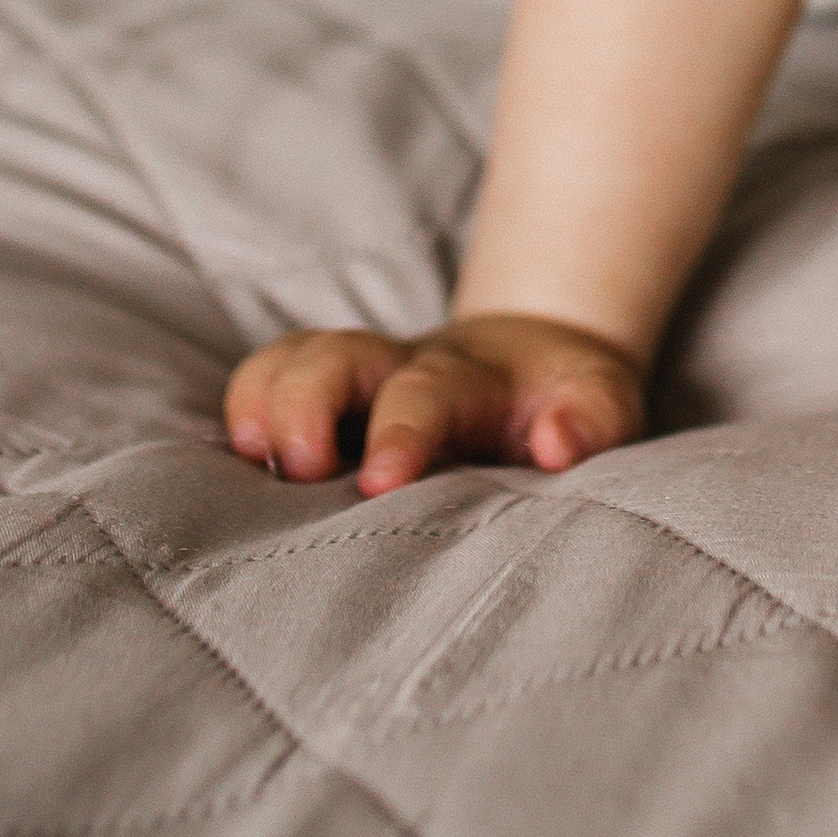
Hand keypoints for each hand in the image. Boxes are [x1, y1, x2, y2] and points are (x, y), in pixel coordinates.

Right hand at [222, 313, 645, 497]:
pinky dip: (243, 408)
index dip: (400, 432)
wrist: (536, 360)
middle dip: (307, 403)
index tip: (378, 480)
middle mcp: (396, 370)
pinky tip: (232, 466)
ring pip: (289, 361)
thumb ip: (589, 421)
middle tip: (298, 468)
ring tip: (250, 457)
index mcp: (466, 379)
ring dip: (261, 400)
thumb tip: (557, 444)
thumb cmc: (568, 402)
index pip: (425, 394)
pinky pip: (266, 383)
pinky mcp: (323, 404)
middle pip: (336, 356)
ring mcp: (353, 383)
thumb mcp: (605, 405)